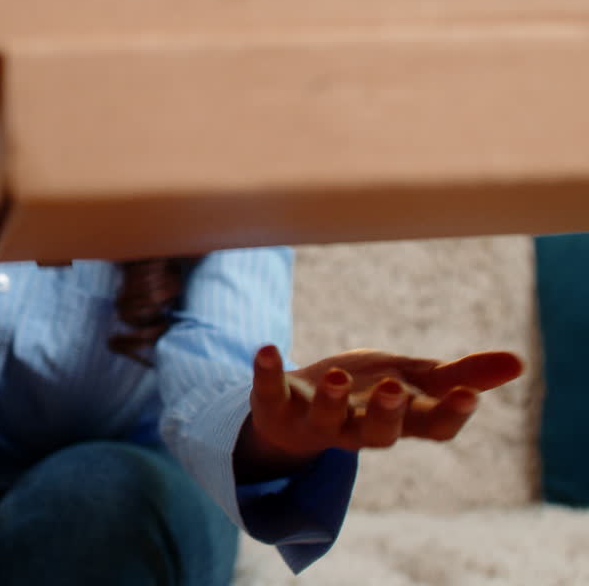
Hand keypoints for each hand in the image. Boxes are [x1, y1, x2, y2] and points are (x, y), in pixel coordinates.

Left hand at [235, 345, 523, 481]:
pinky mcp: (277, 406)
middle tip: (395, 387)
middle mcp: (358, 429)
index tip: (468, 394)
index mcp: (398, 421)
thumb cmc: (367, 394)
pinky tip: (266, 348)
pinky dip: (267, 371)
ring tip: (336, 377)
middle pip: (378, 435)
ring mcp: (315, 422)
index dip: (449, 414)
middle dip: (387, 414)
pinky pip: (269, 392)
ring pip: (326, 423)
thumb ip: (460, 375)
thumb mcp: (415, 379)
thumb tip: (518, 362)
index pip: (431, 428)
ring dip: (332, 400)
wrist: (299, 409)